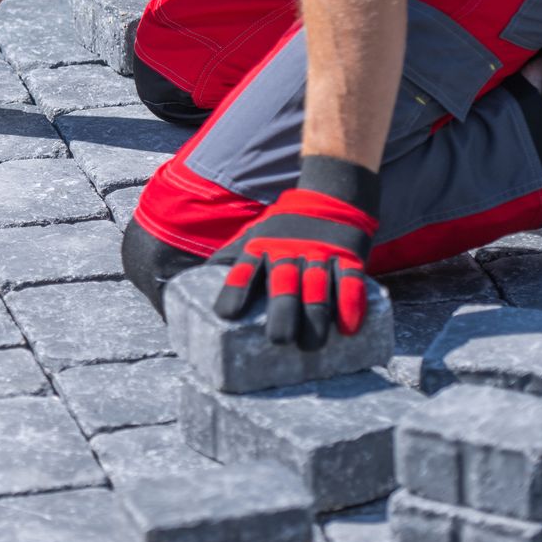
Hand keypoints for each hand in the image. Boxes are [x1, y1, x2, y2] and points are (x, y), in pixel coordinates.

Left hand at [209, 155, 378, 349]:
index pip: (243, 269)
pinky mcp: (348, 257)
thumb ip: (230, 259)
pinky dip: (351, 304)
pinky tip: (348, 327)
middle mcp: (288, 251)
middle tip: (278, 341)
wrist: (330, 197)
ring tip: (311, 344)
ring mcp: (319, 254)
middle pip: (283, 284)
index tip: (226, 314)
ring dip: (315, 316)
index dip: (234, 289)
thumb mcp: (253, 237)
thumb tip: (191, 282)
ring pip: (317, 287)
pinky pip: (351, 281)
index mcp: (261, 248)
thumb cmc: (284, 230)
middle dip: (281, 312)